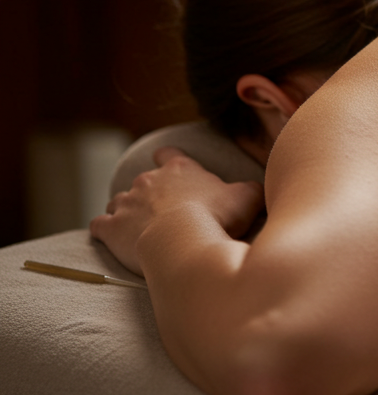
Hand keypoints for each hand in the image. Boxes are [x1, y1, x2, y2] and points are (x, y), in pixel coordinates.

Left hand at [90, 147, 263, 275]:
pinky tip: (112, 239)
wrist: (183, 240)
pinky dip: (105, 230)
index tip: (170, 169)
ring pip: (118, 202)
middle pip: (141, 181)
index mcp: (179, 168)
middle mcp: (148, 180)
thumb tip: (260, 188)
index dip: (168, 161)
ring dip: (125, 212)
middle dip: (148, 195)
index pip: (168, 154)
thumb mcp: (246, 197)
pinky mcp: (110, 226)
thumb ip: (251, 189)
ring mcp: (126, 202)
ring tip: (138, 229)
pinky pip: (100, 224)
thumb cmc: (216, 216)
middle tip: (164, 213)